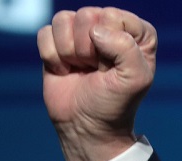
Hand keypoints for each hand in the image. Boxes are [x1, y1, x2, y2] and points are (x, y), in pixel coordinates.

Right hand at [37, 7, 156, 160]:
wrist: (86, 125)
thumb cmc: (115, 103)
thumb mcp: (135, 79)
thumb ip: (127, 49)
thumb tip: (96, 31)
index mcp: (137, 34)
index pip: (114, 16)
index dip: (111, 44)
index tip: (114, 68)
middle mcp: (110, 27)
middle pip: (86, 15)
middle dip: (88, 49)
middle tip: (96, 70)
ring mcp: (81, 33)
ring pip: (63, 20)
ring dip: (69, 52)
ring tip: (82, 69)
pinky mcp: (57, 41)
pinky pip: (45, 33)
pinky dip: (52, 56)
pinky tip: (65, 70)